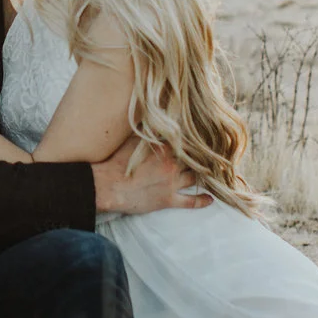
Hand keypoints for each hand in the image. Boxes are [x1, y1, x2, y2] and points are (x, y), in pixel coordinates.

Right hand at [93, 141, 213, 215]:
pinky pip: (191, 202)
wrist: (106, 186)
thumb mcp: (131, 139)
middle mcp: (172, 164)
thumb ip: (146, 129)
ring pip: (195, 177)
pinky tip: (210, 199)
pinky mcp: (168, 200)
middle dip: (201, 156)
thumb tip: (153, 115)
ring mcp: (172, 183)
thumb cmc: (115, 162)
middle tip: (211, 155)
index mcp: (164, 148)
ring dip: (202, 175)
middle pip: (194, 158)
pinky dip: (202, 201)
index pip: (186, 141)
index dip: (194, 140)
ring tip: (210, 173)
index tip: (202, 137)